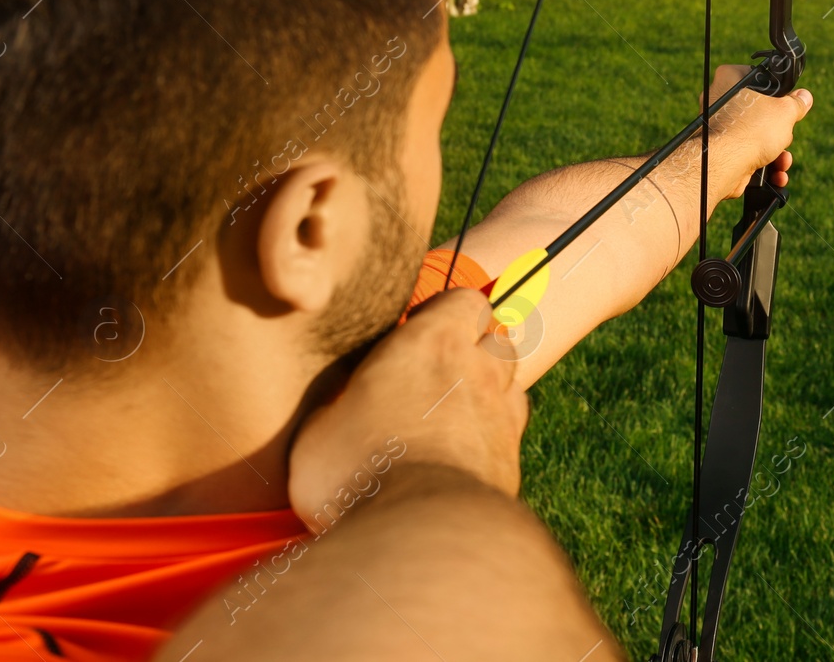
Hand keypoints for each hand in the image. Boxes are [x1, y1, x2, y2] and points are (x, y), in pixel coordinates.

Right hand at [288, 289, 526, 526]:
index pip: (465, 299)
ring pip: (513, 383)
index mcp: (432, 344)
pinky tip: (466, 454)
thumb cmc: (357, 471)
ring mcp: (502, 417)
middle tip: (443, 370)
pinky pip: (511, 434)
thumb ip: (337, 405)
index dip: (449, 311)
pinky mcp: (511, 463)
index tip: (423, 331)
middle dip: (480, 346)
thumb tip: (336, 407)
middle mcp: (477, 371)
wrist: (419, 533)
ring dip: (493, 388)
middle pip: (500, 337)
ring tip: (457, 410)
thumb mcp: (320, 430)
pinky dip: (494, 436)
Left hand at [705, 63, 811, 198]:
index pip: (757, 77)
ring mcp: (717, 128)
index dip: (776, 91)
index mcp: (729, 80)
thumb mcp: (785, 111)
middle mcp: (718, 101)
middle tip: (785, 134)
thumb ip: (796, 103)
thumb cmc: (751, 129)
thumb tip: (804, 97)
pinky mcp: (720, 151)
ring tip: (783, 161)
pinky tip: (776, 174)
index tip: (786, 103)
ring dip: (776, 153)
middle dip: (779, 130)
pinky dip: (763, 165)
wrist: (727, 165)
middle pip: (759, 112)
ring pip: (755, 137)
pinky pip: (746, 154)